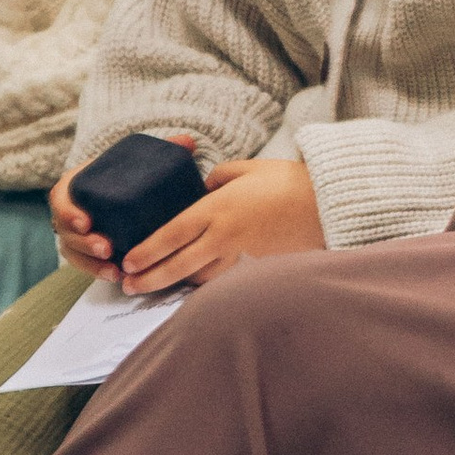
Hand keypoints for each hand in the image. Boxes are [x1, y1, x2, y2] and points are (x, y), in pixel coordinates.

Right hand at [51, 131, 196, 273]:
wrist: (125, 190)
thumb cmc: (128, 173)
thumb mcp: (138, 160)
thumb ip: (161, 150)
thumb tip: (188, 142)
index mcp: (77, 184)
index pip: (61, 198)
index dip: (68, 212)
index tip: (87, 222)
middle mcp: (72, 210)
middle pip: (66, 230)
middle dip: (83, 243)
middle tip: (106, 248)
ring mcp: (77, 233)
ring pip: (74, 252)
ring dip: (91, 263)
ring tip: (113, 270)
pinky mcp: (86, 250)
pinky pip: (85, 265)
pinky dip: (98, 272)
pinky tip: (116, 277)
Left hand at [119, 155, 325, 292]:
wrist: (327, 205)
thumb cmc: (288, 182)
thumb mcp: (247, 168)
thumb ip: (218, 176)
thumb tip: (204, 186)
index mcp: (217, 209)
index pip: (172, 234)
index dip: (147, 251)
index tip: (127, 261)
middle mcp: (224, 236)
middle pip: (179, 264)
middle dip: (150, 278)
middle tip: (128, 285)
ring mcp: (241, 256)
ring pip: (199, 276)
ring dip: (175, 282)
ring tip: (154, 285)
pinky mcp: (256, 268)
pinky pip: (223, 279)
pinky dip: (204, 282)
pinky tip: (192, 282)